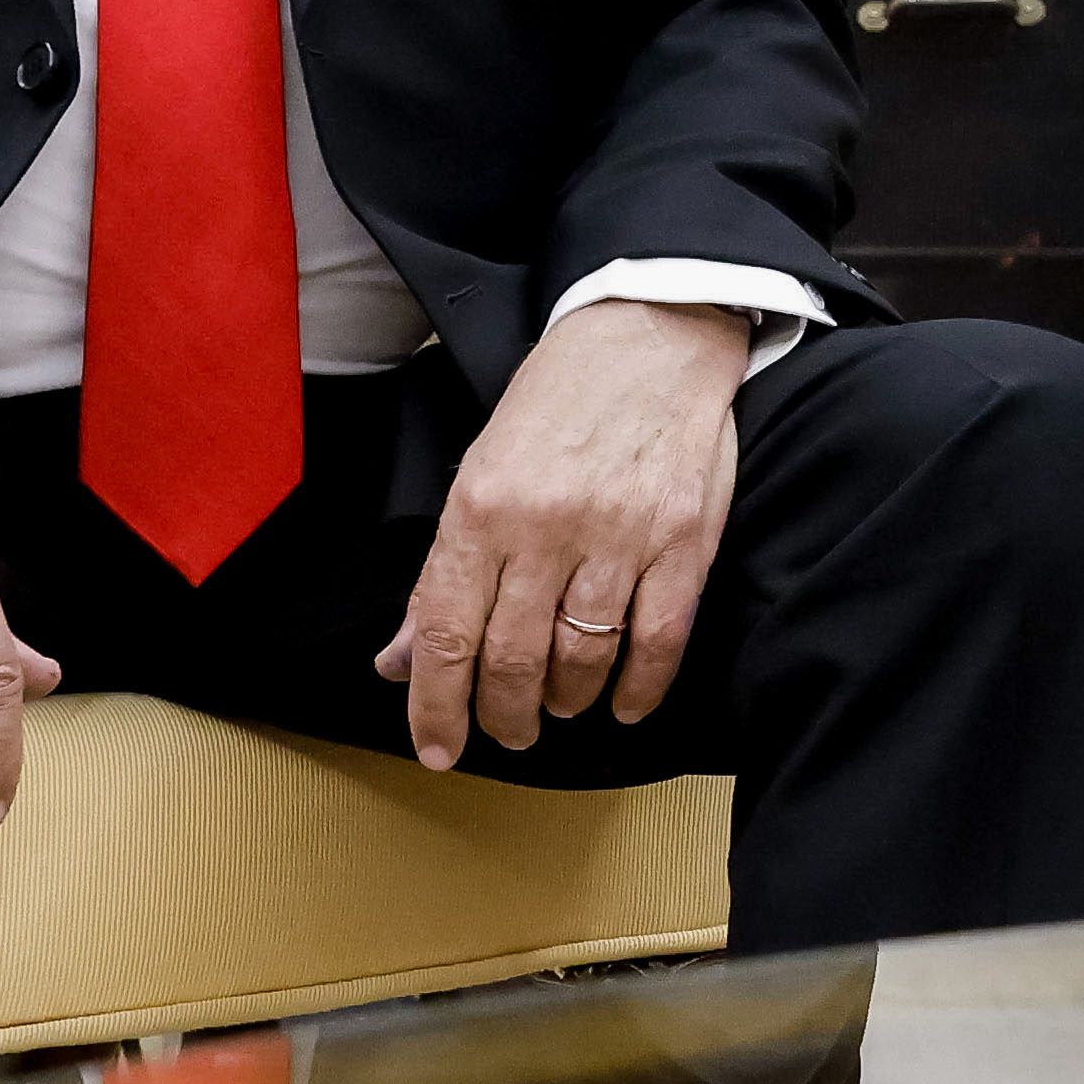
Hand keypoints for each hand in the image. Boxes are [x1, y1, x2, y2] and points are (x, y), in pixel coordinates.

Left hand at [380, 297, 750, 767]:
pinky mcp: (682, 541)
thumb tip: (401, 659)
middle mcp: (546, 525)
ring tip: (559, 704)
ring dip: (566, 701)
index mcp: (481, 506)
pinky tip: (624, 705)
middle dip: (504, 716)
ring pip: (582, 661)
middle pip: (512, 660)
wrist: (650, 334)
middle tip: (507, 732)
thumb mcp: (480, 472)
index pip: (445, 633)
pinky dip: (638, 689)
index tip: (439, 749)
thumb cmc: (559, 401)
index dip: (436, 705)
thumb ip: (442, 574)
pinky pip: (658, 641)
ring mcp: (619, 536)